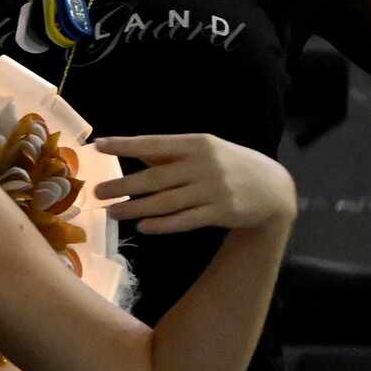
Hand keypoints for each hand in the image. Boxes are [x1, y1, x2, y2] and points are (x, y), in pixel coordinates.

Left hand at [93, 132, 296, 234]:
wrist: (273, 188)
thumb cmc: (228, 164)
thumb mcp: (204, 150)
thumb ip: (170, 154)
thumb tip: (128, 150)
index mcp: (196, 144)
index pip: (153, 143)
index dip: (125, 145)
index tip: (98, 146)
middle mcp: (204, 165)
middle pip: (155, 178)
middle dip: (122, 185)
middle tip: (97, 191)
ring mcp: (213, 190)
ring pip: (166, 202)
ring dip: (135, 208)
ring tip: (113, 212)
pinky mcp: (222, 212)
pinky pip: (185, 220)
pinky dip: (162, 225)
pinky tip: (142, 227)